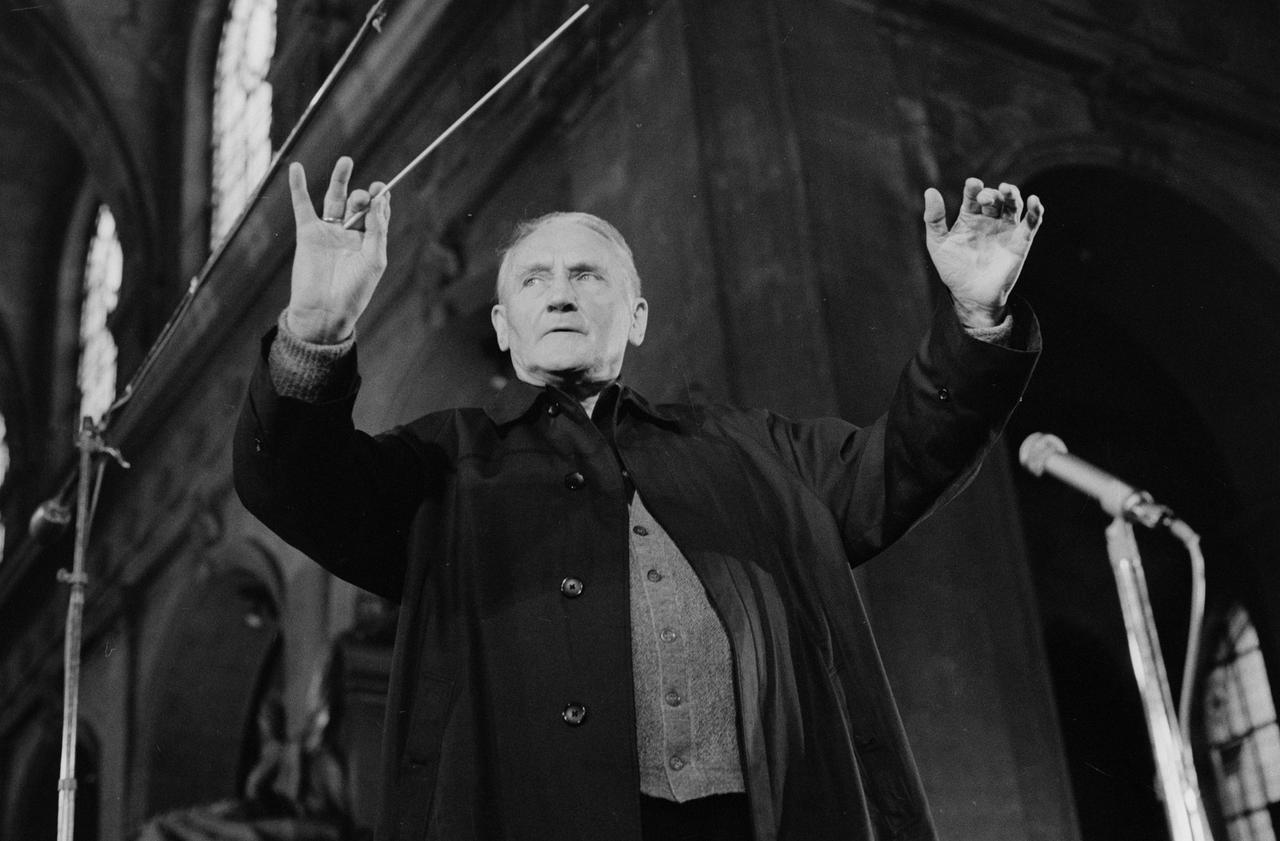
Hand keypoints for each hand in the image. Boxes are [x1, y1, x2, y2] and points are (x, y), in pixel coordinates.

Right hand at [286, 157, 389, 342]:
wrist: (324, 311)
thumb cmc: (354, 291)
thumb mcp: (374, 260)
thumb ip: (377, 230)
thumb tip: (380, 201)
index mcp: (371, 241)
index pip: (378, 213)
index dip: (381, 199)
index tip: (382, 190)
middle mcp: (350, 234)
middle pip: (358, 204)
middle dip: (362, 197)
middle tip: (362, 198)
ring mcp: (329, 232)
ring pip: (334, 199)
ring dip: (340, 180)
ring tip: (346, 160)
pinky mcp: (308, 234)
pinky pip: (303, 206)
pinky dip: (299, 187)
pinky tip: (297, 169)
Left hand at [922, 178, 1043, 328]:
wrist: (971, 296)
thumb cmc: (953, 270)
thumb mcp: (938, 243)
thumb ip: (934, 219)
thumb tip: (930, 191)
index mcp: (970, 217)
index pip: (973, 195)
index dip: (973, 187)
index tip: (972, 184)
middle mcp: (989, 219)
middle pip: (994, 197)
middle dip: (990, 193)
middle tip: (984, 198)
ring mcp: (1006, 229)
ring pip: (1013, 204)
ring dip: (1012, 194)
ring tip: (1007, 189)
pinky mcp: (1021, 241)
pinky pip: (1031, 222)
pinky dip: (1035, 210)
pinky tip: (1033, 200)